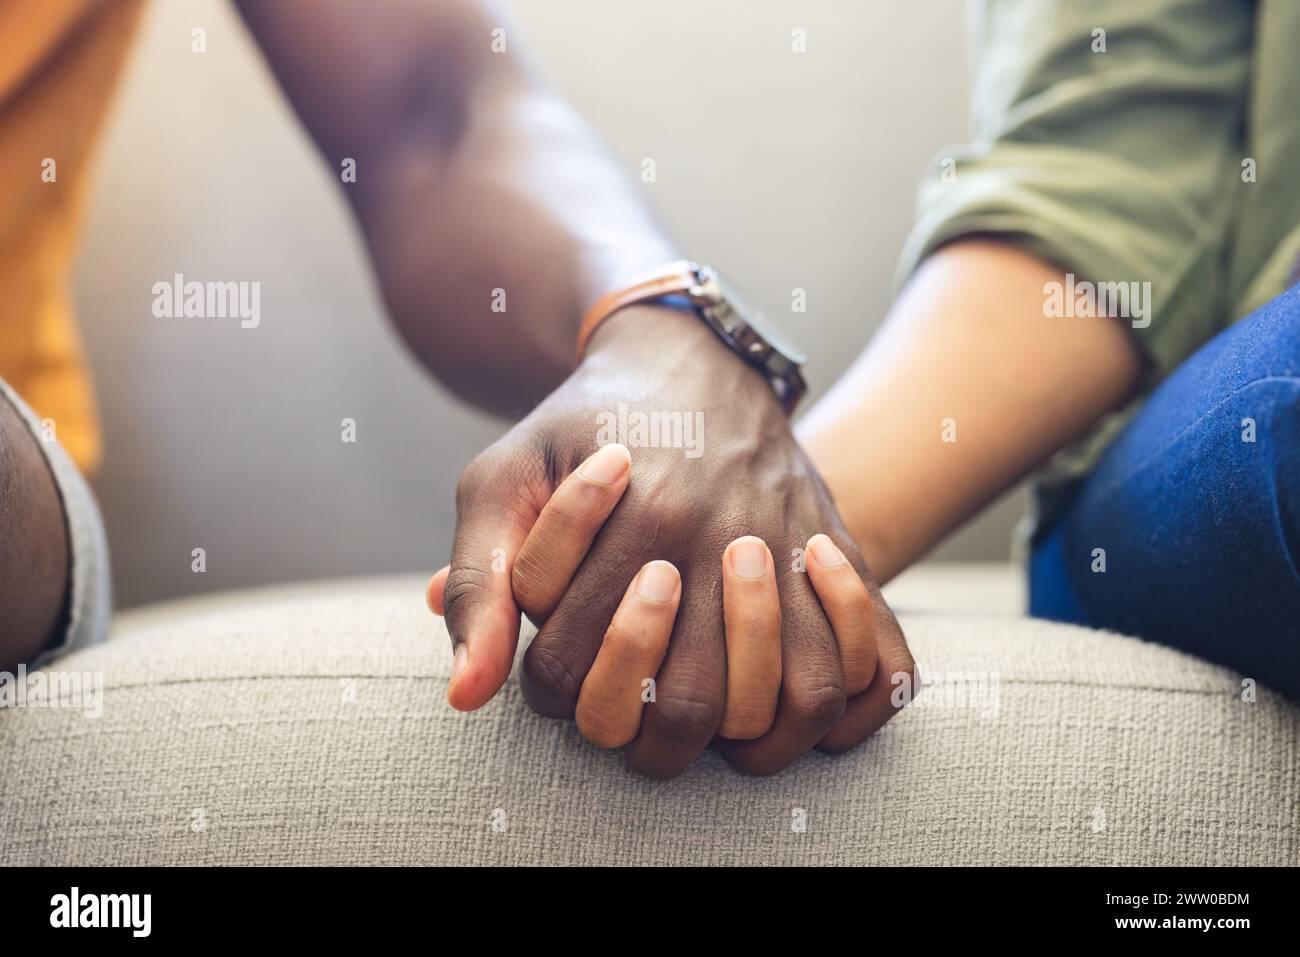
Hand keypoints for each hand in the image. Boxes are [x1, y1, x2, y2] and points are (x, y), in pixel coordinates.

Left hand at [429, 304, 913, 775]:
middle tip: (617, 661)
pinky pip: (867, 671)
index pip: (574, 675)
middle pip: (685, 710)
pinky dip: (832, 704)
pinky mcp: (835, 556)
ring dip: (733, 721)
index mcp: (645, 518)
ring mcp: (795, 551)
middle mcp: (729, 539)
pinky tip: (773, 676)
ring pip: (786, 706)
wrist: (687, 363)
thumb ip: (479, 582)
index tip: (555, 635)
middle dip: (631, 706)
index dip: (548, 677)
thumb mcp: (505, 479)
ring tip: (689, 678)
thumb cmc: (581, 431)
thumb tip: (468, 696)